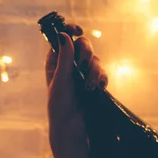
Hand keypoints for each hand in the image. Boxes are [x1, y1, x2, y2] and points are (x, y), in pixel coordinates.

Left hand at [45, 24, 107, 154]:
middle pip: (83, 44)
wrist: (72, 128)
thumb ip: (65, 57)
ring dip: (93, 70)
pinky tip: (98, 87)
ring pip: (94, 58)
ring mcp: (82, 72)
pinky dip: (101, 78)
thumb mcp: (61, 80)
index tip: (77, 29)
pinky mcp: (93, 81)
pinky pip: (101, 72)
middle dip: (85, 53)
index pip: (64, 37)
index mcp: (56, 60)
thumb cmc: (60, 105)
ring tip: (88, 86)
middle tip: (82, 65)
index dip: (71, 29)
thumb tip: (64, 34)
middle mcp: (69, 63)